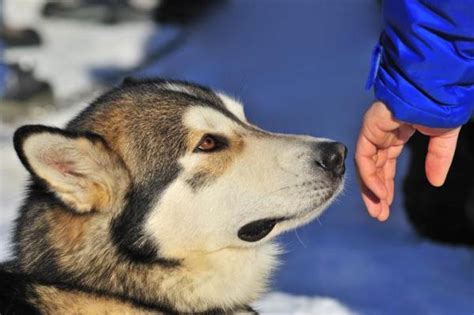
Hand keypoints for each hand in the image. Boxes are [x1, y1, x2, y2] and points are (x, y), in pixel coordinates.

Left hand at [355, 102, 460, 220]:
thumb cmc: (439, 105)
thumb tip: (436, 182)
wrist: (435, 86)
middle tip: (379, 215)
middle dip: (376, 193)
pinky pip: (365, 157)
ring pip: (367, 166)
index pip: (385, 165)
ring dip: (371, 190)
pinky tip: (380, 193)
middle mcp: (381, 135)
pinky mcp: (369, 128)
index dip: (386, 186)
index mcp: (396, 135)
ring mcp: (373, 131)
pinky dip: (371, 176)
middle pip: (374, 169)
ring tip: (377, 212)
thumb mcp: (443, 137)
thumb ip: (438, 159)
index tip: (387, 206)